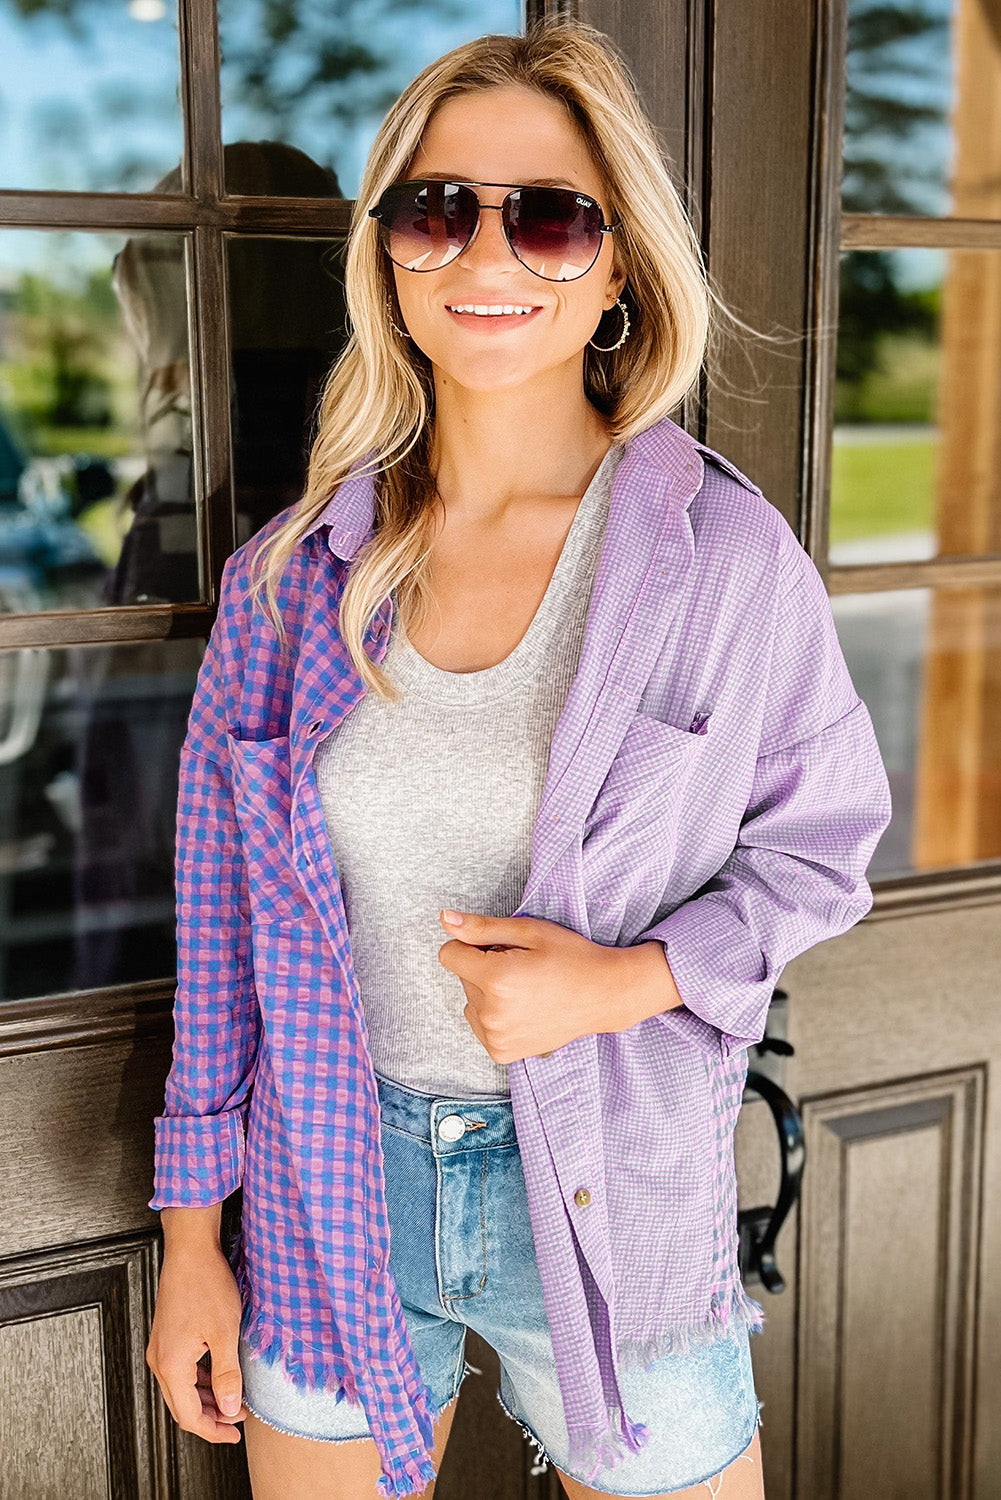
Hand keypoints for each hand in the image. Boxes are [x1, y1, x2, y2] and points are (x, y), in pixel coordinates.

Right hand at [146, 1243, 249, 1442]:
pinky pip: (181, 1371)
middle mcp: (160, 1360)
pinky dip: (201, 1381)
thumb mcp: (225, 1333)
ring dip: (207, 1399)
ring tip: (234, 1400)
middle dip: (211, 1418)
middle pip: (182, 1406)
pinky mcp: (167, 1338)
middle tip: (238, 1421)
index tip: (234, 1434)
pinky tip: (221, 1376)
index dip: (213, 1430)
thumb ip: (227, 1375)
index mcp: (172, 1365)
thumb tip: (230, 1409)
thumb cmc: (206, 1284)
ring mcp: (161, 1348)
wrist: (190, 1250)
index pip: (189, 1416)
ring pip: (182, 1389)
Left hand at [437, 907, 630, 1064]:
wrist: (604, 995)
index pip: (449, 955)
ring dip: (488, 993)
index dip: (472, 945)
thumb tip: (445, 919)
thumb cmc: (570, 957)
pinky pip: (480, 1025)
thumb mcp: (528, 931)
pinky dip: (495, 1016)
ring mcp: (496, 1037)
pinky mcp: (501, 1053)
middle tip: (522, 969)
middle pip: (462, 978)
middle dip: (484, 969)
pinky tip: (523, 1009)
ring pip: (470, 1002)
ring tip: (526, 990)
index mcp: (495, 979)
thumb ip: (481, 927)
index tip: (500, 947)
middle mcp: (491, 1013)